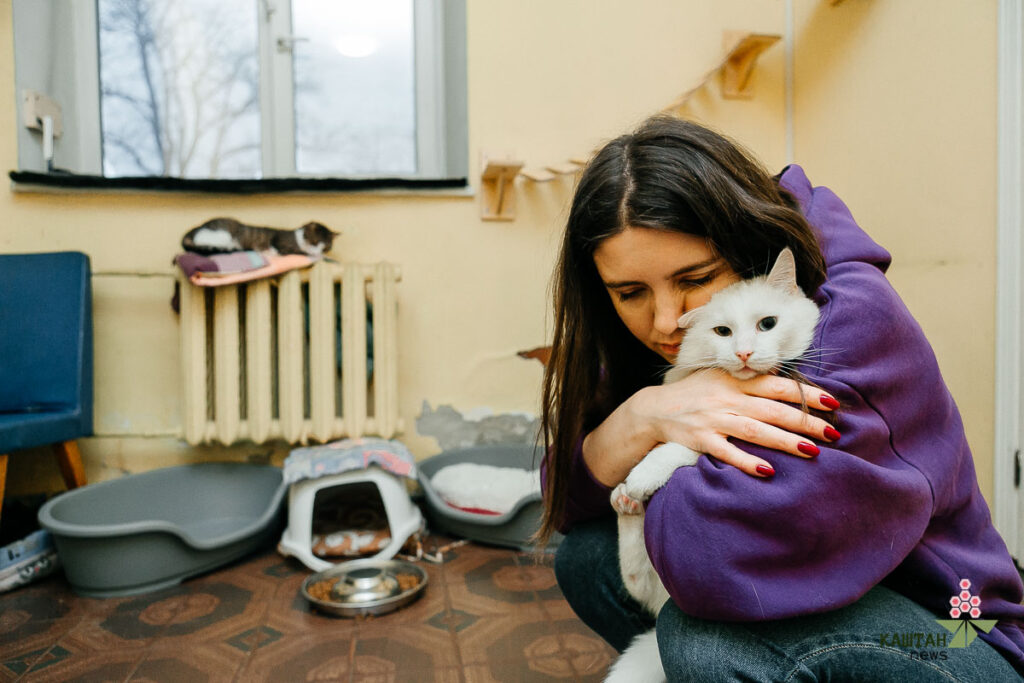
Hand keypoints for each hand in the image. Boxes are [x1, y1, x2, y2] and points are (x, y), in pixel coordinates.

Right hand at [628, 368, 838, 477]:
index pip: (777, 385)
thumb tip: (790, 386)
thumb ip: (750, 380)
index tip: (833, 403)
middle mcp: (726, 398)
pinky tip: (768, 471)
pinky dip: (747, 462)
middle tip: (833, 433)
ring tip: (812, 451)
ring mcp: (713, 420)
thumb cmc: (695, 393)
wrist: (654, 409)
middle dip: (805, 421)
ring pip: (754, 430)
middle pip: (772, 410)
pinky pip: (727, 453)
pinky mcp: (701, 440)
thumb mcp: (721, 377)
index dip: (806, 393)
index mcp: (735, 380)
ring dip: (784, 441)